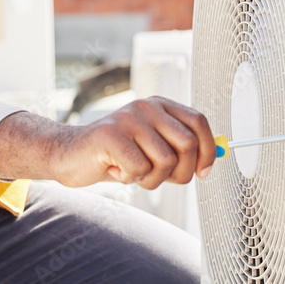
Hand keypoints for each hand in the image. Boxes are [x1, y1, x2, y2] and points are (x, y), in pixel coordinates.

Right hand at [0, 97, 214, 189]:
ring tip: (132, 172)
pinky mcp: (111, 134)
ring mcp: (128, 118)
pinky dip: (130, 179)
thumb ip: (180, 150)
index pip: (199, 123)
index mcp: (159, 105)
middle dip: (180, 172)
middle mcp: (145, 106)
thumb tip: (215, 159)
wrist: (69, 155)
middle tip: (158, 178)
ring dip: (151, 180)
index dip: (207, 152)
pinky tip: (116, 170)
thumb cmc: (115, 156)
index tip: (202, 172)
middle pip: (188, 144)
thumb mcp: (152, 149)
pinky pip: (140, 169)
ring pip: (165, 161)